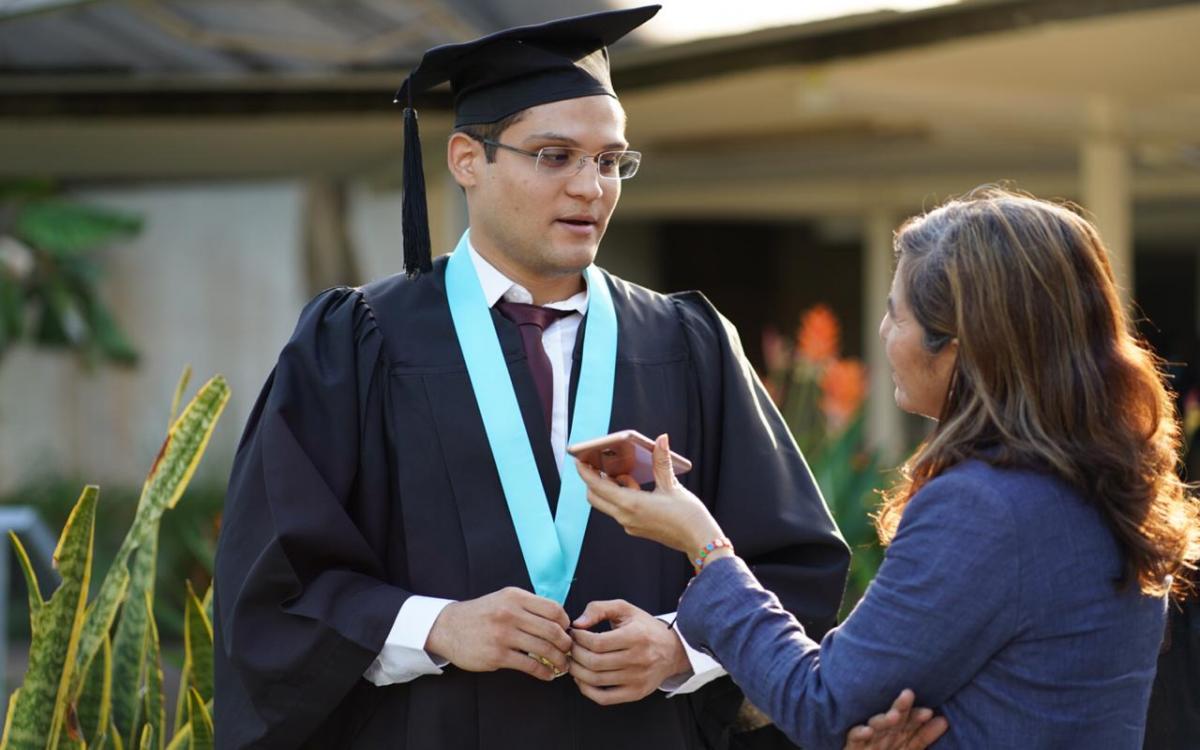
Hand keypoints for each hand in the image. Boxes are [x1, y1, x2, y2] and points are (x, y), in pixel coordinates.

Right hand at [425, 586, 572, 681]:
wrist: (448, 627)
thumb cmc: (481, 614)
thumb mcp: (503, 599)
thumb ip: (528, 606)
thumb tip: (558, 620)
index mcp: (515, 597)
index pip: (553, 609)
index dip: (566, 622)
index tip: (567, 631)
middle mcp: (510, 613)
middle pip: (552, 630)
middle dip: (566, 644)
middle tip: (569, 651)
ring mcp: (503, 635)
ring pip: (544, 649)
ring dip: (559, 660)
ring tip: (563, 665)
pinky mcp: (497, 655)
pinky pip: (530, 665)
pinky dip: (544, 672)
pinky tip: (548, 675)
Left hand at [568, 599, 690, 704]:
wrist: (672, 651)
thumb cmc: (645, 628)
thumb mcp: (625, 609)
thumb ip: (599, 609)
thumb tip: (577, 623)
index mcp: (636, 636)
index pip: (598, 642)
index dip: (579, 638)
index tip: (574, 634)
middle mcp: (638, 659)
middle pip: (594, 662)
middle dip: (575, 654)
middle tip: (571, 647)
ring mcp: (637, 679)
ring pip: (596, 680)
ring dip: (577, 671)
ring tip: (574, 661)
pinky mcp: (635, 693)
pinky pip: (604, 698)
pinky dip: (586, 690)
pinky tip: (582, 679)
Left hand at [576, 434, 726, 557]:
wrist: (699, 540)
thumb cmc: (688, 515)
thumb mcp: (672, 485)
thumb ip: (662, 461)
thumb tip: (661, 439)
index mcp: (631, 504)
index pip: (597, 486)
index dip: (585, 472)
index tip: (578, 460)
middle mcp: (625, 517)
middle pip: (596, 497)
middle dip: (593, 480)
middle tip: (595, 463)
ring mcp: (630, 524)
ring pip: (608, 503)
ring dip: (610, 487)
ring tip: (623, 471)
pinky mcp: (636, 527)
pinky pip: (620, 509)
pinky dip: (621, 495)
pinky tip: (635, 485)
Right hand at [843, 689, 947, 749]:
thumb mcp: (908, 748)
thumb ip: (924, 737)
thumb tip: (943, 719)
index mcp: (897, 732)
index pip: (909, 721)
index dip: (917, 716)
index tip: (929, 712)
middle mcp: (882, 732)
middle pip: (893, 717)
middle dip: (900, 707)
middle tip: (908, 694)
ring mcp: (867, 738)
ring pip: (875, 725)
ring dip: (883, 720)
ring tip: (893, 716)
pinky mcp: (852, 746)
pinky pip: (854, 738)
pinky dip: (859, 733)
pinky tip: (867, 730)